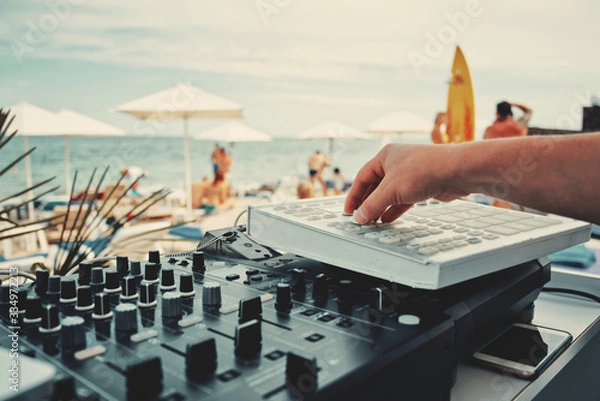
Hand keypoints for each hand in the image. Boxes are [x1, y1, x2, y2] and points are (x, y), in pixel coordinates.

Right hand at [343, 144, 468, 223]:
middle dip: (368, 202)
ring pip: (390, 192)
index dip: (354, 195)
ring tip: (373, 222)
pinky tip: (389, 219)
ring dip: (381, 207)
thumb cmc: (423, 170)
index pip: (362, 177)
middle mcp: (397, 162)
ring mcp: (410, 173)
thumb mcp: (390, 191)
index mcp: (385, 156)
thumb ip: (372, 205)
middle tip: (360, 218)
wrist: (456, 171)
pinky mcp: (423, 184)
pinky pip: (404, 198)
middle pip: (376, 185)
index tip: (349, 210)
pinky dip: (395, 209)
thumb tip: (359, 217)